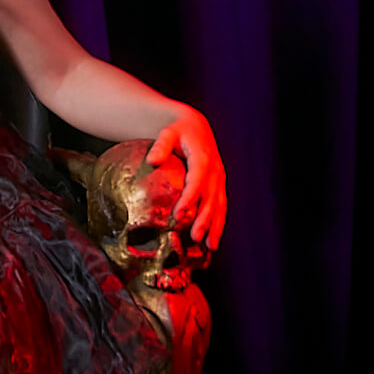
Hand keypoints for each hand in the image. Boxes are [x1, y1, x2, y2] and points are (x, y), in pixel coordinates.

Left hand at [147, 111, 226, 250]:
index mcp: (203, 158)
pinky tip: (213, 241)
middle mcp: (216, 170)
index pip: (197, 181)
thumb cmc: (178, 131)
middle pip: (211, 198)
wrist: (196, 127)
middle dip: (204, 218)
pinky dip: (218, 223)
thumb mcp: (167, 133)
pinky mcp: (220, 185)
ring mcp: (220, 179)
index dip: (189, 198)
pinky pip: (221, 206)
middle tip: (194, 237)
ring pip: (220, 205)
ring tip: (209, 246)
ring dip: (215, 226)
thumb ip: (161, 146)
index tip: (178, 215)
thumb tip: (152, 160)